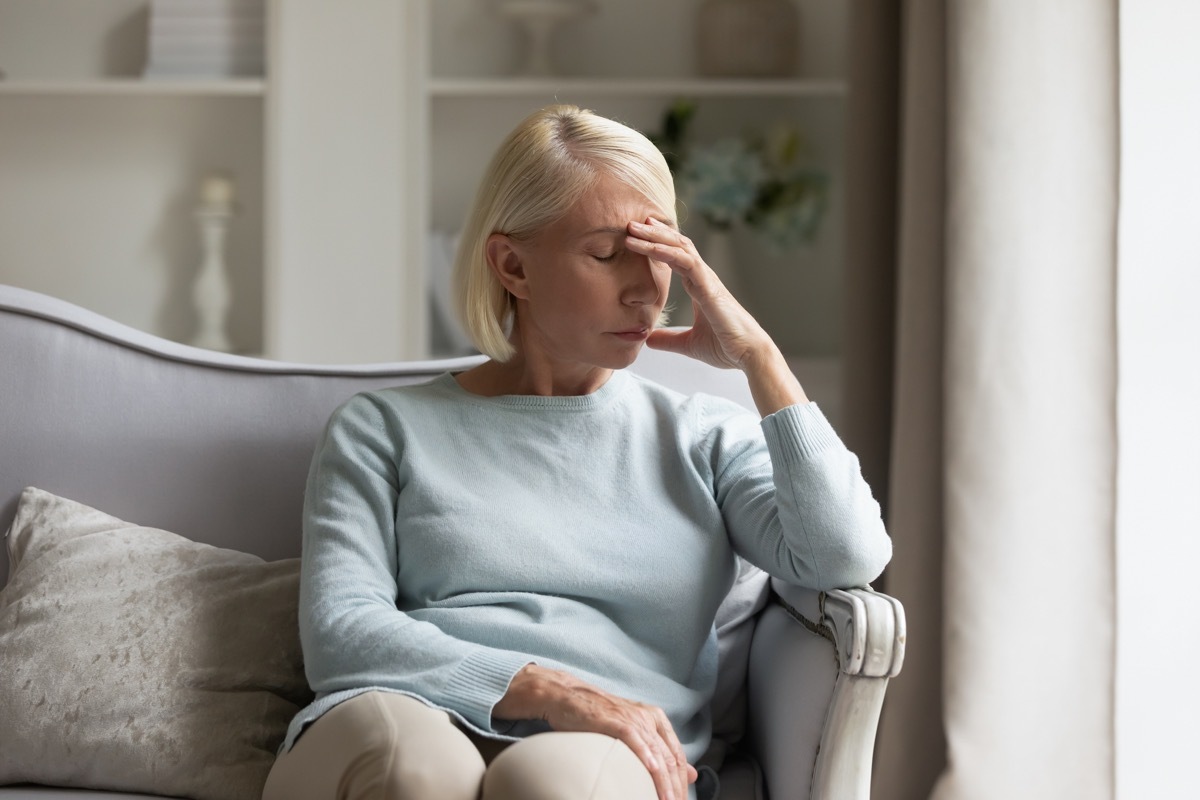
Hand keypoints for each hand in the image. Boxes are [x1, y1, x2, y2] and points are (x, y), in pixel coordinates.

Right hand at [494, 664, 695, 799]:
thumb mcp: (634, 732)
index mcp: (657, 720)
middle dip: (675, 786)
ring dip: (663, 780)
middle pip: (669, 757)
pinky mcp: (614, 719)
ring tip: (667, 799)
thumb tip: (692, 774)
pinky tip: (651, 768)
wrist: (568, 696)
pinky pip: (632, 737)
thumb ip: (661, 751)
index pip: (677, 756)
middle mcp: (648, 718)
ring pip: (654, 751)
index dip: (682, 782)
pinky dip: (643, 753)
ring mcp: (632, 717)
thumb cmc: (598, 717)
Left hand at [625, 217, 770, 369]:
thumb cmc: (725, 347)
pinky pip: (687, 263)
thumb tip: (647, 339)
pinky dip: (667, 252)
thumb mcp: (688, 343)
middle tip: (630, 224)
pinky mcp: (710, 288)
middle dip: (652, 233)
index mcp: (698, 286)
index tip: (637, 236)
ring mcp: (707, 280)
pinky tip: (650, 247)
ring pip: (679, 248)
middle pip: (676, 245)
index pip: (675, 256)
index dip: (657, 244)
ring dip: (655, 237)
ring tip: (633, 229)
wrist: (748, 355)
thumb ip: (668, 340)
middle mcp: (703, 278)